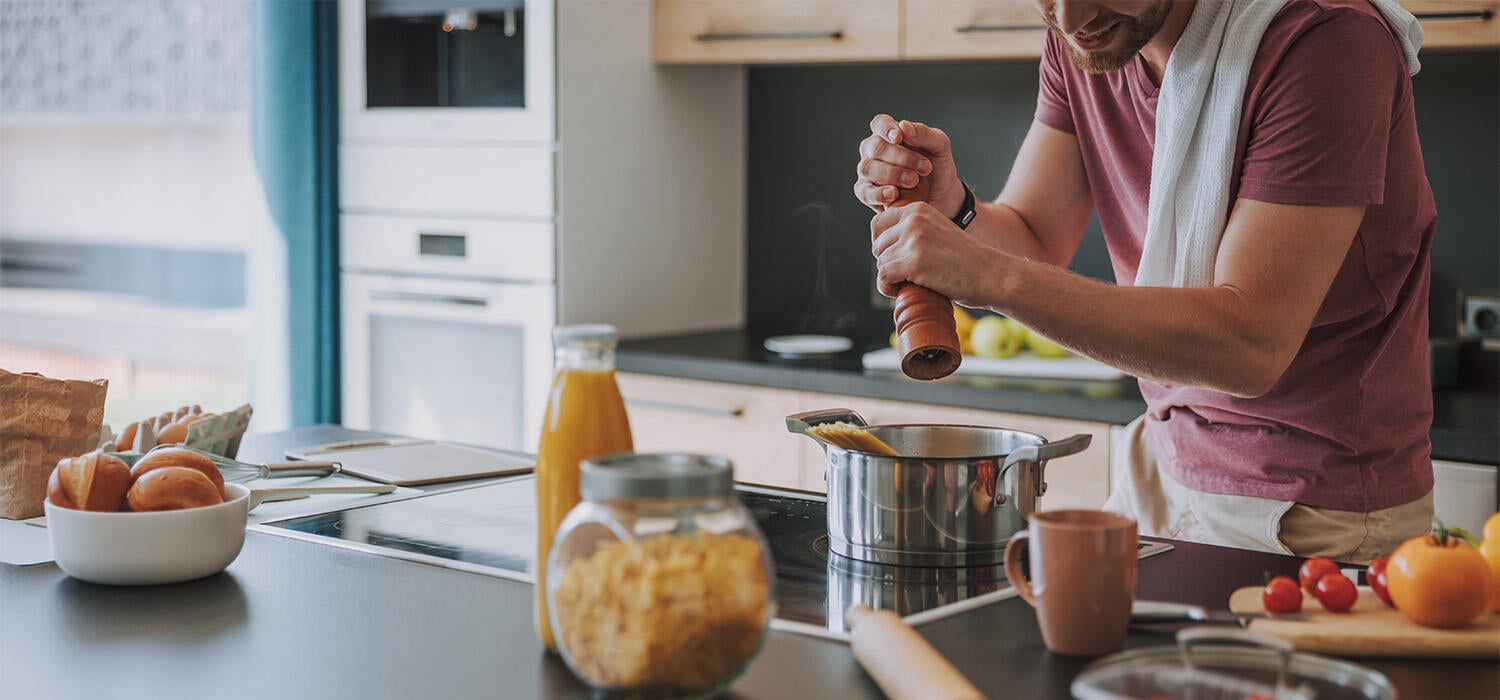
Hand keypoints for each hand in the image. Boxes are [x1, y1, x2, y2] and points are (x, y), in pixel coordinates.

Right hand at [855, 115, 964, 215]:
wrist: (942, 198)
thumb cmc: (937, 168)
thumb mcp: (940, 148)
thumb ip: (925, 134)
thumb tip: (904, 127)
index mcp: (889, 134)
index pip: (879, 124)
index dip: (885, 128)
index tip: (898, 137)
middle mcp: (873, 151)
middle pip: (875, 147)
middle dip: (901, 157)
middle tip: (925, 168)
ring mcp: (868, 172)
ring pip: (867, 168)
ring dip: (892, 174)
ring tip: (914, 181)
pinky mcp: (867, 194)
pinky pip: (865, 192)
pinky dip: (879, 193)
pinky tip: (894, 193)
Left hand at [871, 201, 999, 307]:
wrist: (992, 275)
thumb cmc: (966, 260)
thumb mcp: (937, 232)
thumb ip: (912, 232)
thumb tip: (878, 246)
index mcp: (918, 209)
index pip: (878, 225)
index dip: (883, 246)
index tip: (897, 260)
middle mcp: (913, 219)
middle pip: (877, 246)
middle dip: (888, 263)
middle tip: (908, 275)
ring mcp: (913, 239)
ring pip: (881, 263)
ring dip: (891, 278)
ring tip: (912, 283)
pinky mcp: (914, 262)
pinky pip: (884, 277)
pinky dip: (889, 289)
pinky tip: (905, 291)